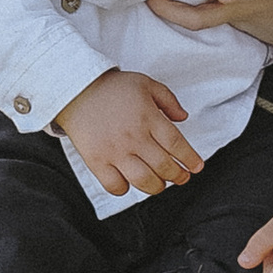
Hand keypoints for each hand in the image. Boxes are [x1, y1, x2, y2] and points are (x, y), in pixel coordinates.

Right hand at [54, 67, 199, 197]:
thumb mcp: (145, 83)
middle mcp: (134, 137)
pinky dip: (125, 189)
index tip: (196, 167)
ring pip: (144, 181)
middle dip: (178, 176)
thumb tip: (183, 117)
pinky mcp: (96, 161)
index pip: (177, 145)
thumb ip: (168, 100)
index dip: (190, 159)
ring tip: (160, 184)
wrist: (76, 89)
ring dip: (157, 187)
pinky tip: (129, 181)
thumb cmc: (112, 87)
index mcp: (148, 118)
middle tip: (181, 177)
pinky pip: (115, 186)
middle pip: (164, 167)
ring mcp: (115, 151)